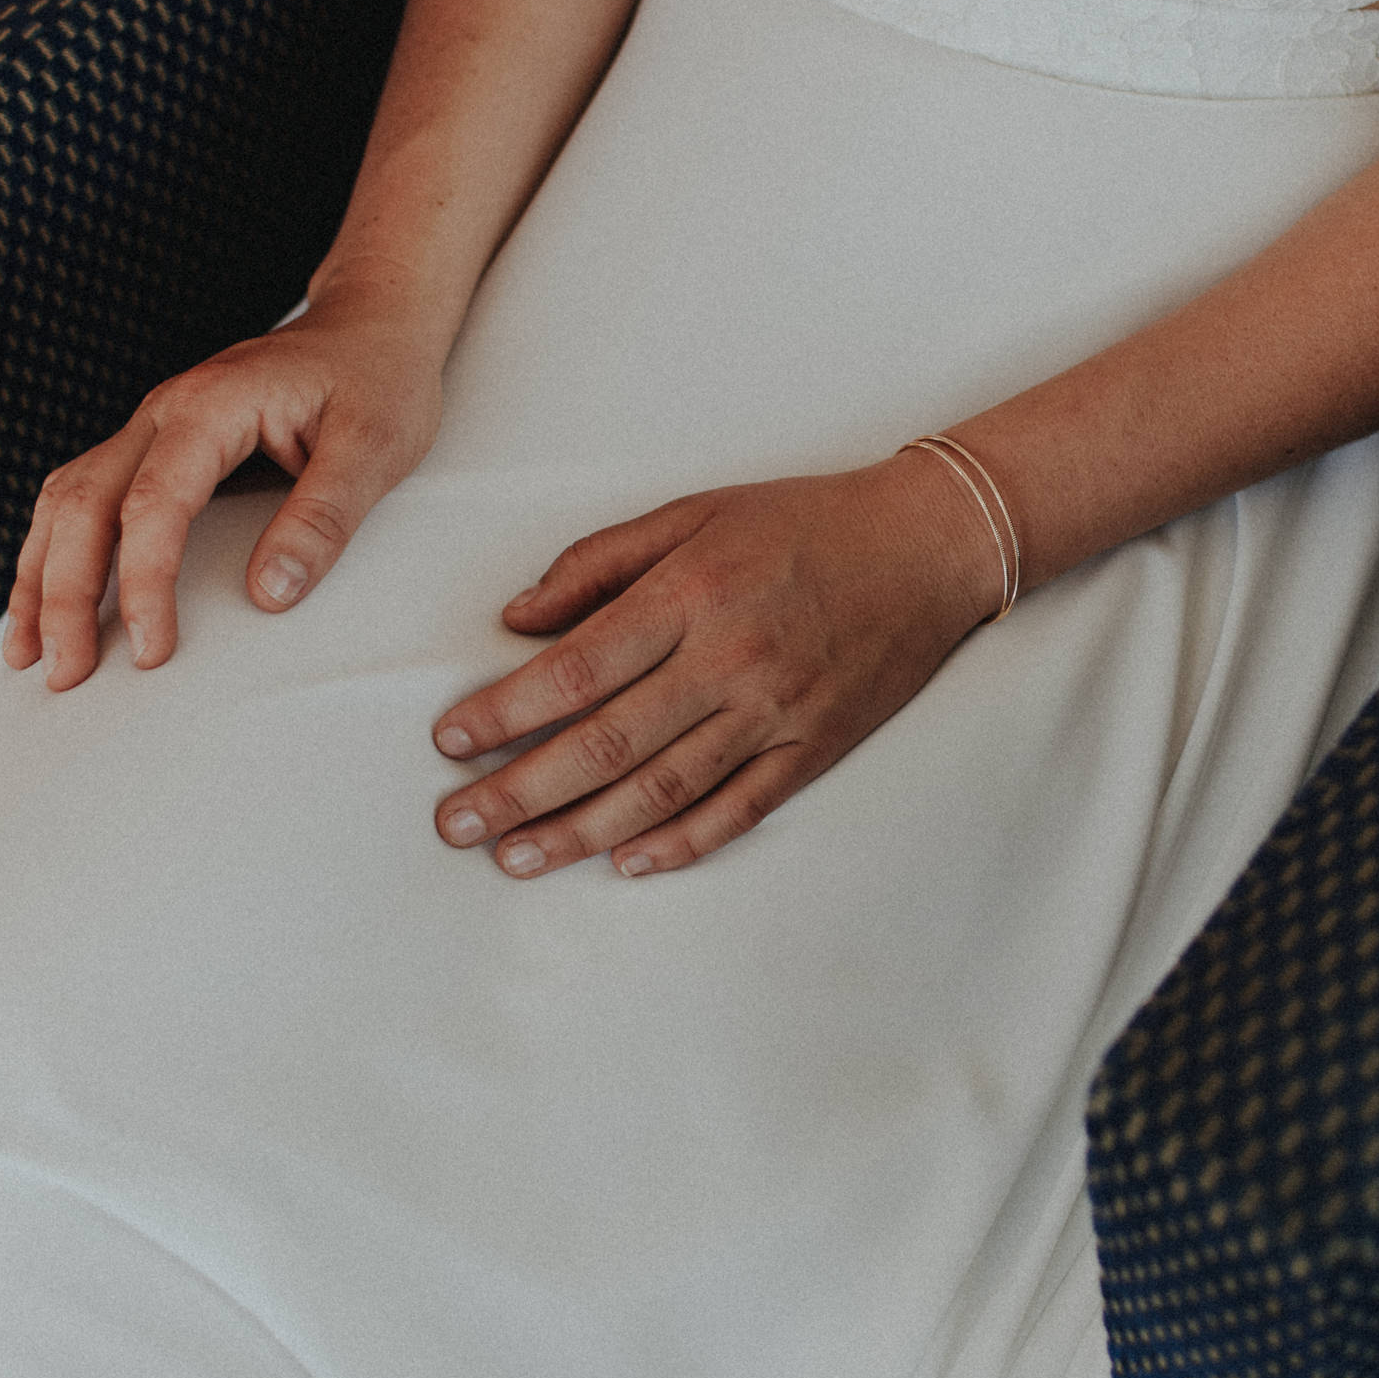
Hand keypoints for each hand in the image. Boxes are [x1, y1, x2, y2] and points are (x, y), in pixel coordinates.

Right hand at [4, 291, 451, 688]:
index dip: (144, 582)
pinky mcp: (157, 444)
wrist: (372, 322)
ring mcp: (152, 425)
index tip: (152, 650)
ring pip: (67, 498)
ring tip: (29, 653)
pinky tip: (46, 600)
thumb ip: (324, 517)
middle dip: (63, 594)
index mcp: (212, 405)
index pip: (153, 503)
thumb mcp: (375, 446)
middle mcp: (165, 410)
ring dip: (41, 575)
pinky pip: (84, 495)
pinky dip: (56, 550)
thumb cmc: (379, 379)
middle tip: (64, 674)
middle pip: (84, 503)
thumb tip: (269, 594)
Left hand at [430, 452, 1006, 878]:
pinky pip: (738, 811)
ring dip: (581, 832)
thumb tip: (516, 620)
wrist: (929, 545)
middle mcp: (731, 660)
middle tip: (455, 824)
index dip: (505, 711)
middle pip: (607, 744)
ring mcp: (776, 713)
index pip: (577, 669)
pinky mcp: (814, 749)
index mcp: (692, 594)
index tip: (450, 740)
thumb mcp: (693, 513)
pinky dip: (679, 844)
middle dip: (520, 791)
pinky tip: (625, 864)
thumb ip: (598, 563)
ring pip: (664, 791)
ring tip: (515, 859)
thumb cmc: (802, 522)